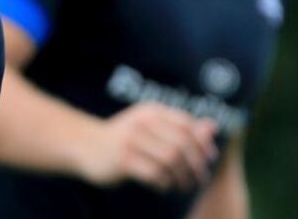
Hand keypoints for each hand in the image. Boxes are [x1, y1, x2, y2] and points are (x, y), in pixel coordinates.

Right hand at [81, 102, 217, 191]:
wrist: (85, 145)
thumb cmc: (124, 138)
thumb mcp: (151, 128)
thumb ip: (181, 128)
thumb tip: (213, 128)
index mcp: (151, 112)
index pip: (187, 125)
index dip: (203, 144)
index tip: (209, 159)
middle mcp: (141, 122)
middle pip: (182, 144)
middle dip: (195, 165)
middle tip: (199, 179)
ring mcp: (130, 140)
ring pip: (170, 160)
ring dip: (182, 176)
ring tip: (182, 185)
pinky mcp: (122, 159)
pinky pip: (154, 173)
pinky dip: (164, 183)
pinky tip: (162, 186)